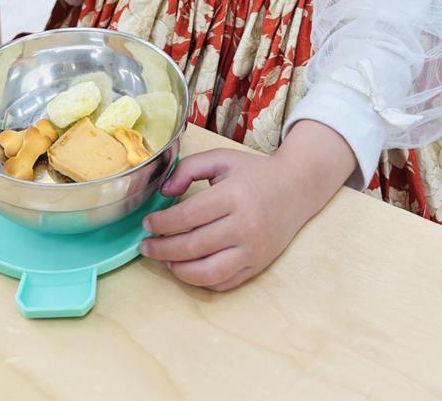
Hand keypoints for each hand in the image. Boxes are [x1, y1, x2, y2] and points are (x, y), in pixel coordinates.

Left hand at [140, 122, 356, 291]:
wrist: (296, 188)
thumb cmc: (254, 173)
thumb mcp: (221, 158)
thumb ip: (188, 168)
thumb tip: (164, 192)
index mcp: (233, 196)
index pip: (187, 217)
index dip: (161, 223)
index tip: (147, 223)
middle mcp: (244, 226)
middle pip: (192, 246)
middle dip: (161, 248)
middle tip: (146, 246)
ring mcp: (252, 250)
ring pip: (206, 272)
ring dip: (178, 269)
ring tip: (164, 258)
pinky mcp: (257, 266)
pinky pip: (223, 283)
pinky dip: (200, 280)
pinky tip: (187, 267)